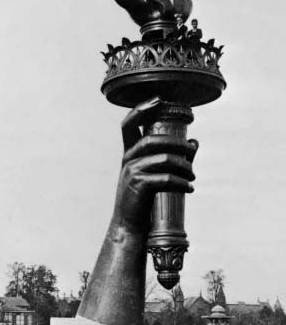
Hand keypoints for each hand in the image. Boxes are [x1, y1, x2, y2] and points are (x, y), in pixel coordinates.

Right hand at [113, 97, 197, 232]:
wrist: (129, 225)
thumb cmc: (143, 200)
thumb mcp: (154, 176)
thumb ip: (172, 158)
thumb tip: (195, 142)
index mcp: (129, 154)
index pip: (129, 124)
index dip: (141, 109)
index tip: (158, 99)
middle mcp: (128, 159)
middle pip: (153, 139)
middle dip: (176, 142)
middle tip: (191, 150)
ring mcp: (132, 172)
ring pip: (164, 159)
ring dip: (184, 166)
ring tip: (193, 176)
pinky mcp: (139, 186)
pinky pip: (165, 178)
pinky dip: (182, 183)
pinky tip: (190, 188)